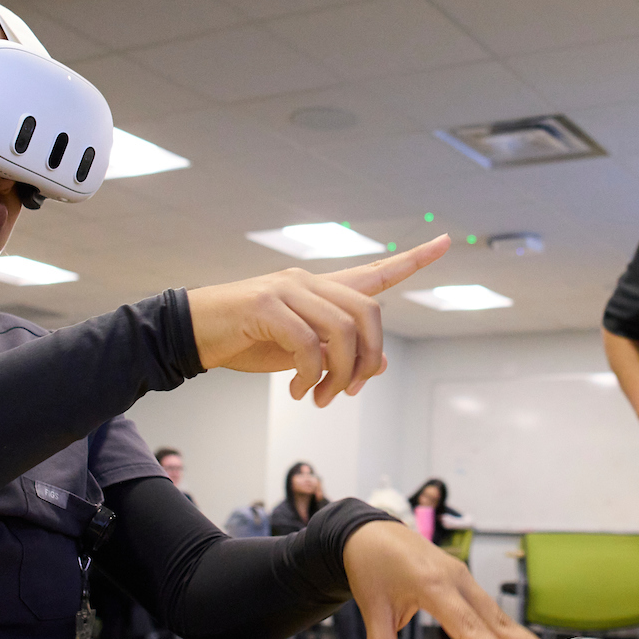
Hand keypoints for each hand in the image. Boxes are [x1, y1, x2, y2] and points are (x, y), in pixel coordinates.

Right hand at [189, 235, 449, 405]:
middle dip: (369, 358)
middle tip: (350, 392)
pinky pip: (308, 344)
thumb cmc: (245, 341)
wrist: (192, 333)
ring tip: (321, 398)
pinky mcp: (266, 306)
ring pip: (344, 330)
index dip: (413, 259)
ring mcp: (288, 290)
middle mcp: (309, 281)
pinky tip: (299, 392)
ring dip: (339, 374)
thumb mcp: (299, 352)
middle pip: (369, 311)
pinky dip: (312, 375)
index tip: (446, 241)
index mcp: (320, 289)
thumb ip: (336, 352)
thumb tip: (379, 364)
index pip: (376, 271)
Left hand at [340, 524, 580, 638]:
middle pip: (503, 625)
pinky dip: (518, 638)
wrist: (372, 531)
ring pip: (506, 621)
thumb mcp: (372, 608)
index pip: (469, 628)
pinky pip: (497, 616)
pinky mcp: (469, 587)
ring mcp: (467, 582)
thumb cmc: (373, 565)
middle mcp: (459, 582)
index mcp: (434, 586)